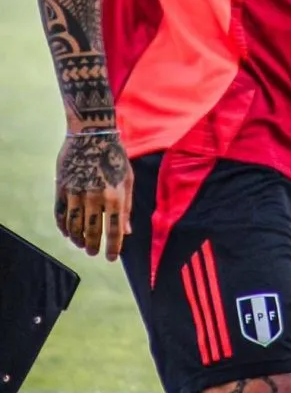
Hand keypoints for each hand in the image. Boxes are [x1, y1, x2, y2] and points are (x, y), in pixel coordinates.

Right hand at [55, 132, 133, 260]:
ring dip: (77, 239)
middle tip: (93, 252)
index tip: (111, 258)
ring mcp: (76, 193)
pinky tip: (67, 233)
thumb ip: (127, 207)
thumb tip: (127, 232)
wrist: (92, 134)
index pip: (114, 230)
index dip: (113, 247)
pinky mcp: (62, 188)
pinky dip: (63, 227)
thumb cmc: (115, 156)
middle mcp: (95, 197)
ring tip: (81, 244)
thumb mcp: (127, 179)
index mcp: (115, 195)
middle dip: (93, 246)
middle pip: (91, 231)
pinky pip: (60, 214)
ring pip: (74, 226)